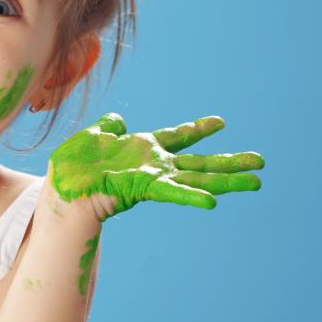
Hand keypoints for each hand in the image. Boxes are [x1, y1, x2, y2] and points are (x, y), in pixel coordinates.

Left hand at [49, 113, 263, 220]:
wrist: (60, 187)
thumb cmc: (73, 166)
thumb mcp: (93, 137)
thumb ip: (109, 128)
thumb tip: (117, 120)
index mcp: (142, 148)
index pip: (177, 137)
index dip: (197, 129)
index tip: (221, 122)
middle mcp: (154, 165)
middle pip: (199, 163)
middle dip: (231, 163)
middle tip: (261, 162)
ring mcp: (152, 177)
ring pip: (197, 178)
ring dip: (227, 181)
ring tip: (257, 182)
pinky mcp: (145, 189)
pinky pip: (172, 192)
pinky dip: (191, 196)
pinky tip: (213, 201)